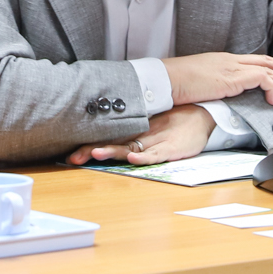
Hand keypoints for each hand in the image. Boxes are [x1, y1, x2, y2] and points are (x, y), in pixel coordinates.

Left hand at [67, 106, 214, 166]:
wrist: (202, 114)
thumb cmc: (175, 124)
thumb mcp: (152, 131)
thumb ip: (134, 139)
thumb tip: (108, 145)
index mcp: (135, 134)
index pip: (108, 140)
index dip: (88, 147)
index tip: (70, 156)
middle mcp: (141, 137)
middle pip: (114, 144)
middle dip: (92, 151)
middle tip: (74, 157)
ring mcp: (156, 142)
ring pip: (131, 147)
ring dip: (113, 151)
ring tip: (96, 154)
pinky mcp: (171, 148)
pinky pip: (156, 154)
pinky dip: (144, 157)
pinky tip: (133, 158)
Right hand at [161, 52, 272, 106]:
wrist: (166, 79)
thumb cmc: (177, 84)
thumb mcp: (201, 84)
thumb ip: (215, 87)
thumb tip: (223, 97)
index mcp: (224, 61)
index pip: (255, 61)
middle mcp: (231, 60)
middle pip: (268, 61)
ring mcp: (233, 67)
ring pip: (270, 69)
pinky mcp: (233, 77)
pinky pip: (262, 79)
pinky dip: (272, 88)